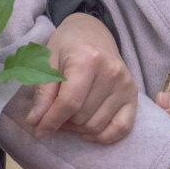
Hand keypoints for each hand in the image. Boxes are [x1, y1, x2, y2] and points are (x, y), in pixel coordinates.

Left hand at [26, 13, 136, 143]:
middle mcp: (111, 72)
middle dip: (62, 122)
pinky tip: (87, 132)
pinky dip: (103, 137)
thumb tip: (36, 122)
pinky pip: (122, 128)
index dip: (51, 121)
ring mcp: (125, 84)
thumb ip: (43, 93)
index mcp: (87, 59)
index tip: (38, 130)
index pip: (69, 102)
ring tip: (67, 118)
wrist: (92, 32)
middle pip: (82, 116)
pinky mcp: (133, 94)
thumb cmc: (66, 45)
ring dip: (78, 130)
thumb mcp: (48, 62)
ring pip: (97, 125)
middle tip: (53, 114)